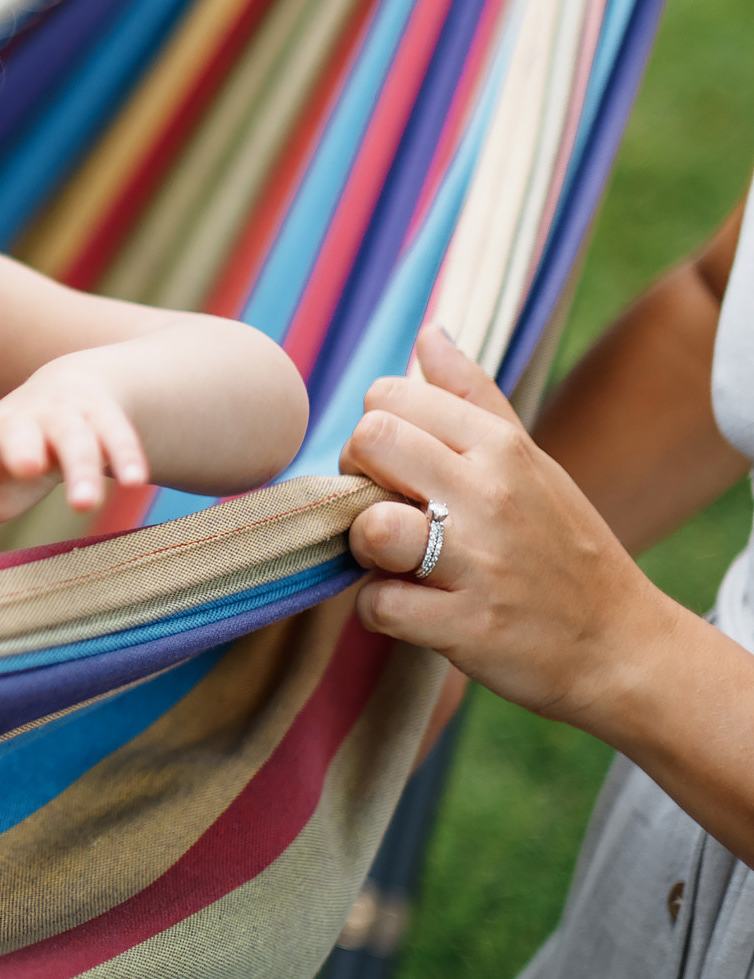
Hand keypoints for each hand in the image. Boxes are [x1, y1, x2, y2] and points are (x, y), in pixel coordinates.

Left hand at [0, 358, 149, 567]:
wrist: (65, 397)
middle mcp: (24, 424)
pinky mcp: (106, 417)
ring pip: (75, 438)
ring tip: (85, 502)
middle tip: (26, 468)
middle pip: (23, 435)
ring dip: (81, 466)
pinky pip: (119, 435)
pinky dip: (128, 455)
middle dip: (23, 448)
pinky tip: (137, 481)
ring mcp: (66, 416)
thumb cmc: (9, 460)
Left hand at [339, 325, 696, 732]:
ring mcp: (481, 562)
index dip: (374, 431)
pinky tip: (413, 609)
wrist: (622, 646)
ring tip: (397, 560)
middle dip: (355, 477)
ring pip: (369, 527)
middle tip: (385, 507)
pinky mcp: (468, 625)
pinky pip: (378, 606)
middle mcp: (491, 495)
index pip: (389, 398)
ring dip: (365, 549)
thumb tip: (428, 332)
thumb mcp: (528, 461)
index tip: (394, 466)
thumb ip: (471, 396)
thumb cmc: (561, 547)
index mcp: (502, 446)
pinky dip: (382, 612)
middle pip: (369, 444)